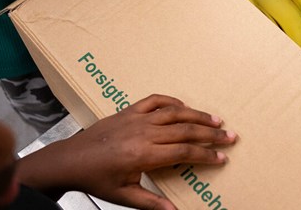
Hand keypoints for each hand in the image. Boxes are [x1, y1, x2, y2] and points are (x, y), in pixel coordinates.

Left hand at [18, 94, 237, 209]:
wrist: (69, 160)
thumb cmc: (96, 180)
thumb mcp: (124, 196)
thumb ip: (151, 203)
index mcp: (144, 154)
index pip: (184, 152)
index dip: (206, 155)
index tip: (222, 158)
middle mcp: (143, 133)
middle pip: (185, 130)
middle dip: (211, 133)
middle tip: (230, 136)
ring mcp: (136, 118)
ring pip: (175, 112)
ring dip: (198, 115)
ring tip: (217, 120)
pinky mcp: (128, 110)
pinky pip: (155, 100)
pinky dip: (172, 101)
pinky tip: (184, 107)